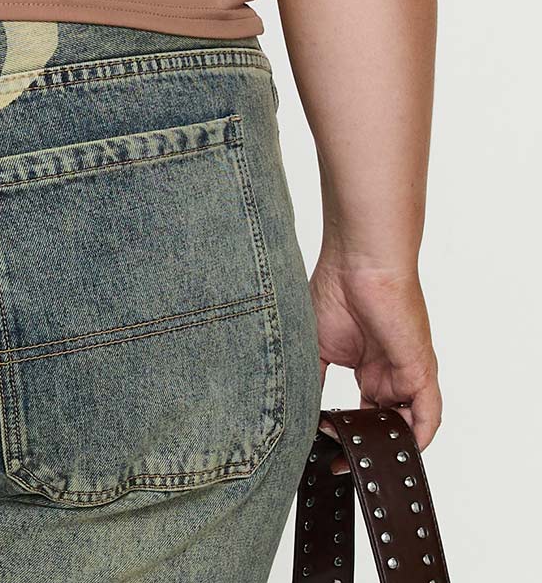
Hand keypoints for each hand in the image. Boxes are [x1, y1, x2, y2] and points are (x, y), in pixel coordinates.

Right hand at [310, 253, 441, 458]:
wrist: (358, 261)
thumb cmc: (336, 290)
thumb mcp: (314, 345)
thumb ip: (312, 380)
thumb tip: (297, 412)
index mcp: (367, 367)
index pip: (363, 412)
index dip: (347, 434)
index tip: (327, 450)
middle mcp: (389, 373)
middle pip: (384, 423)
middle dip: (365, 446)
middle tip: (341, 463)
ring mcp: (406, 373)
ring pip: (405, 424)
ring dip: (386, 444)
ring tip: (360, 456)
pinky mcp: (421, 371)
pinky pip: (428, 416)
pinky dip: (416, 437)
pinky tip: (396, 450)